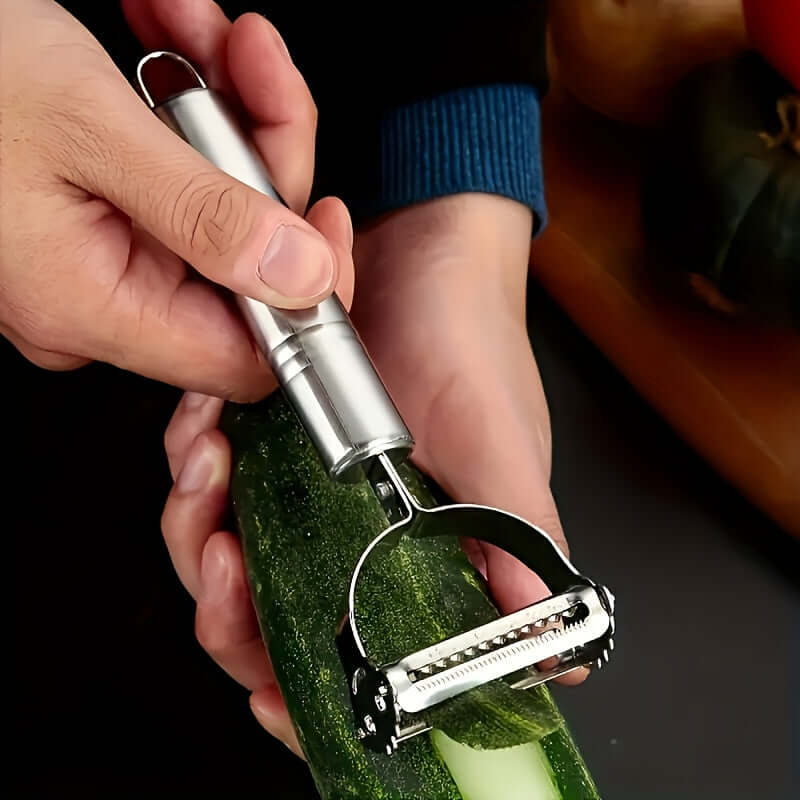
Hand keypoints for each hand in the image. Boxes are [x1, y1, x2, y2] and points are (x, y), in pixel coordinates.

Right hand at [0, 0, 352, 398]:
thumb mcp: (90, 130)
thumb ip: (207, 215)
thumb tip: (302, 276)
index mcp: (95, 306)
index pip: (248, 356)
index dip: (306, 294)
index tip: (328, 217)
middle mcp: (99, 298)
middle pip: (242, 262)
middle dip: (264, 153)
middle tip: (253, 65)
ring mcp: (96, 257)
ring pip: (215, 209)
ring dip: (225, 110)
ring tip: (199, 30)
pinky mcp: (94, 215)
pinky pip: (175, 181)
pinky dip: (186, 107)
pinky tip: (170, 38)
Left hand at [162, 193, 582, 756]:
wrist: (426, 247)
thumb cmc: (473, 339)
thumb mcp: (502, 440)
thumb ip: (518, 538)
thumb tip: (552, 645)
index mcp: (425, 559)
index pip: (364, 664)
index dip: (314, 698)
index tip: (272, 696)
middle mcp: (362, 537)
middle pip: (272, 619)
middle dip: (229, 599)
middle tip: (222, 548)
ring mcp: (309, 492)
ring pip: (225, 551)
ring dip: (199, 515)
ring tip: (209, 461)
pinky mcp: (271, 442)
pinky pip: (210, 474)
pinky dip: (196, 456)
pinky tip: (206, 423)